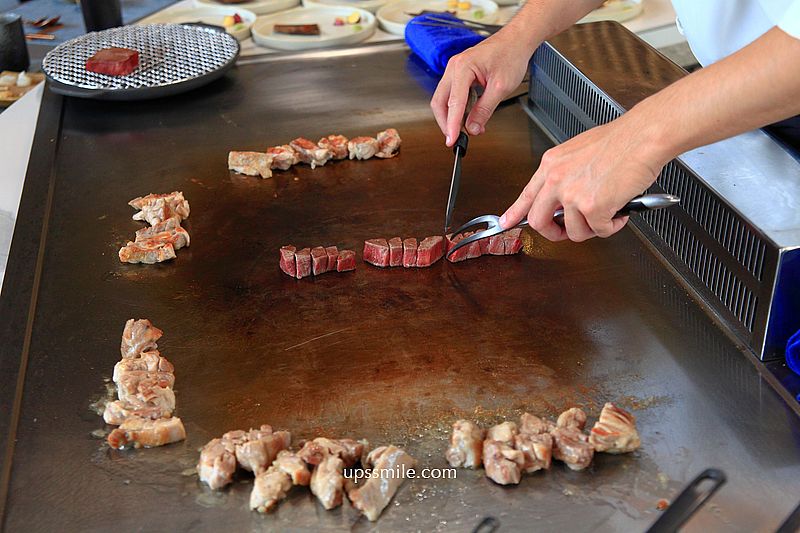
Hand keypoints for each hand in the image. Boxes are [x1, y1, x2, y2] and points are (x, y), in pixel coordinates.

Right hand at [431, 31, 531, 146]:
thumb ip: (485, 110)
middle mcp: (454, 67)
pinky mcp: (459, 74)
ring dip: (452, 116)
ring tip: (466, 128)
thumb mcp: (501, 88)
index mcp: (463, 68)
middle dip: (446, 123)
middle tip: (455, 138)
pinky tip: (468, 116)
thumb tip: (472, 127)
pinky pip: (452, 95)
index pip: (454, 103)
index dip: (452, 125)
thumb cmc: (511, 55)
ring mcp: (455, 70)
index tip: (452, 140)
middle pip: (440, 102)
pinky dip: (457, 109)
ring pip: (444, 100)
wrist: (516, 41)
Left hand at [500, 114, 668, 241]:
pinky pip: (600, 231)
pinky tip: (620, 211)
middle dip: (554, 233)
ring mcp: (573, 194)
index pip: (527, 195)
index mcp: (552, 164)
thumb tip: (565, 198)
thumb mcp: (579, 151)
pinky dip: (613, 226)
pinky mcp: (593, 207)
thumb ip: (566, 174)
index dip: (515, 213)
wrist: (644, 135)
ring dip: (593, 228)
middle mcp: (557, 179)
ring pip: (574, 232)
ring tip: (607, 212)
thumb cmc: (621, 140)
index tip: (508, 222)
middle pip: (539, 222)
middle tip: (568, 233)